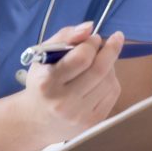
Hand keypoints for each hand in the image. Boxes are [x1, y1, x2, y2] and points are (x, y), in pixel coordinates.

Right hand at [21, 21, 123, 142]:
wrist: (37, 120)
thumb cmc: (41, 81)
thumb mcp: (43, 55)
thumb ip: (65, 36)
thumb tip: (90, 27)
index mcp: (48, 82)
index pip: (81, 58)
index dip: (92, 43)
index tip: (94, 37)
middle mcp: (63, 102)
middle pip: (99, 70)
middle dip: (110, 50)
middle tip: (114, 39)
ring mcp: (79, 115)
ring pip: (109, 81)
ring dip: (111, 65)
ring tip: (101, 61)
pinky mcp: (93, 123)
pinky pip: (113, 94)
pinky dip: (112, 80)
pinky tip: (101, 78)